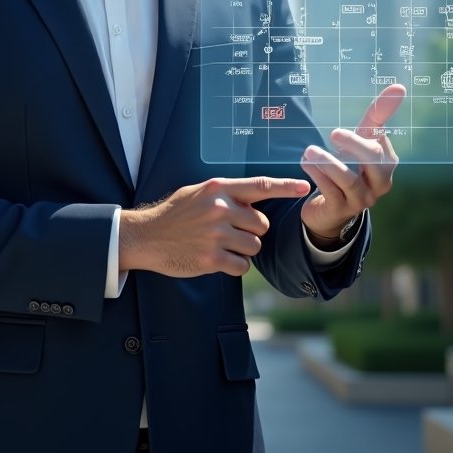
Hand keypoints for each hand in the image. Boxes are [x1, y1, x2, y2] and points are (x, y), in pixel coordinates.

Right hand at [119, 176, 310, 276]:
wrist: (146, 236)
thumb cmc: (175, 214)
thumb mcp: (199, 193)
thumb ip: (226, 195)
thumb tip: (254, 201)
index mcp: (218, 189)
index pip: (260, 186)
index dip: (285, 186)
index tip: (305, 187)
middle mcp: (220, 209)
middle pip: (261, 224)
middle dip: (251, 231)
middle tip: (228, 232)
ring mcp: (216, 234)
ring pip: (254, 246)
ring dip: (243, 250)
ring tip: (220, 245)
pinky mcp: (211, 258)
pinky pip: (242, 266)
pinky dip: (234, 266)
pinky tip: (216, 259)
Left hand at [299, 83, 405, 244]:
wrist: (331, 207)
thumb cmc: (351, 166)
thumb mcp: (362, 140)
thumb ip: (378, 116)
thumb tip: (399, 86)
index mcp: (387, 164)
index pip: (381, 142)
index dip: (370, 130)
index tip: (357, 124)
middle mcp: (380, 183)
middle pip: (375, 162)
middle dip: (356, 145)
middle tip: (334, 132)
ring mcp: (362, 200)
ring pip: (350, 180)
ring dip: (329, 163)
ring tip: (310, 150)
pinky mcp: (341, 210)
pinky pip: (332, 193)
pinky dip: (319, 176)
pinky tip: (306, 164)